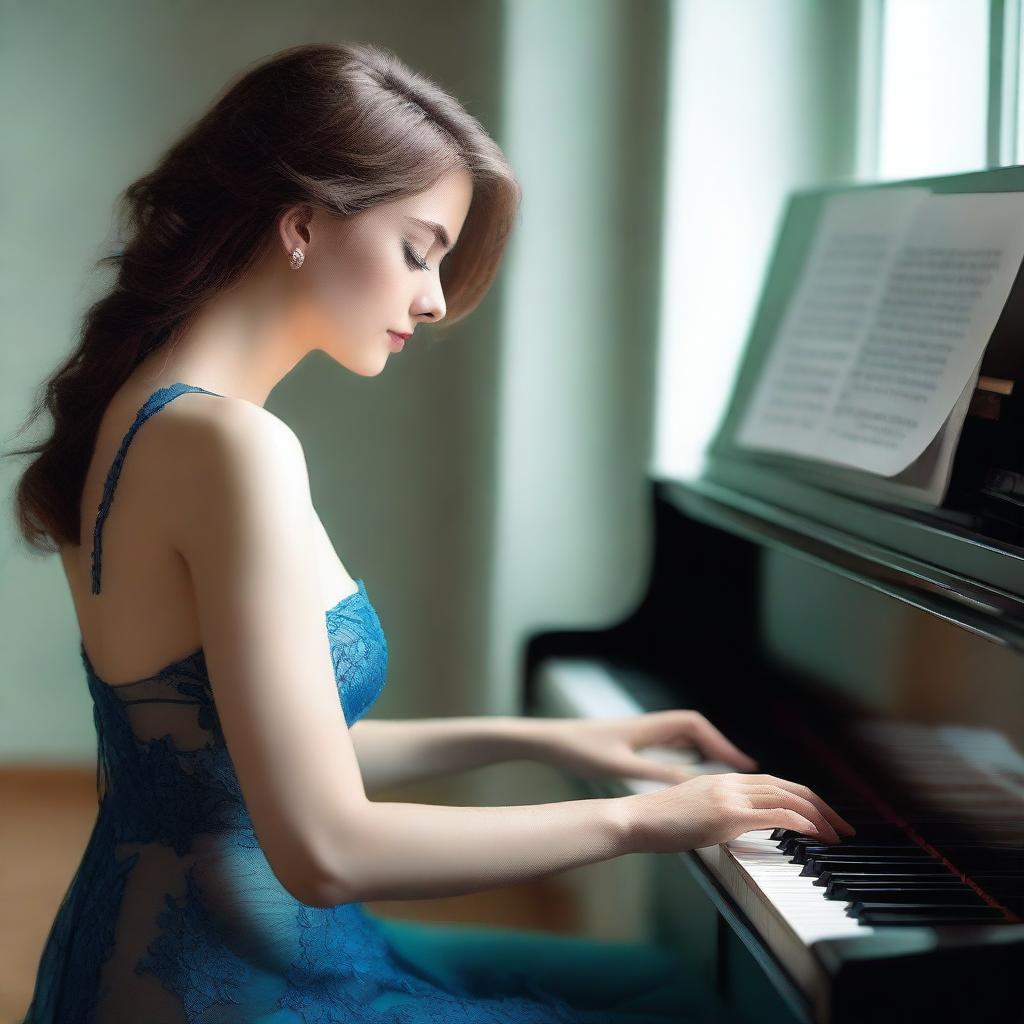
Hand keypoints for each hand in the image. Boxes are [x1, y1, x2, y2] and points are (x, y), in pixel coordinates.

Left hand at [534, 710, 758, 785]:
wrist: (548, 740)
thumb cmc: (579, 750)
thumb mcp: (621, 766)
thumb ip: (655, 772)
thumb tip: (691, 781)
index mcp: (648, 726)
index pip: (695, 727)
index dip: (720, 743)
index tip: (741, 763)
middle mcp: (647, 726)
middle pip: (693, 730)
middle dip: (718, 748)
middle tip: (741, 770)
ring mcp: (638, 733)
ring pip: (680, 738)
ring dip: (703, 751)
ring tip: (724, 774)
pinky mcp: (628, 742)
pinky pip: (666, 746)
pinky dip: (683, 756)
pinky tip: (688, 775)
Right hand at [625, 772, 856, 853]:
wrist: (634, 820)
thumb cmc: (658, 822)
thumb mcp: (695, 812)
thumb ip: (720, 813)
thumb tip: (743, 827)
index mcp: (723, 779)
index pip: (776, 783)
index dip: (805, 798)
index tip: (823, 817)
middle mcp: (730, 781)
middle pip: (789, 787)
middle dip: (823, 807)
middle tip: (845, 827)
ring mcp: (729, 796)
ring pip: (787, 798)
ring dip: (820, 817)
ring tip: (838, 836)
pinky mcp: (727, 814)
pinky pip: (775, 815)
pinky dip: (800, 823)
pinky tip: (815, 834)